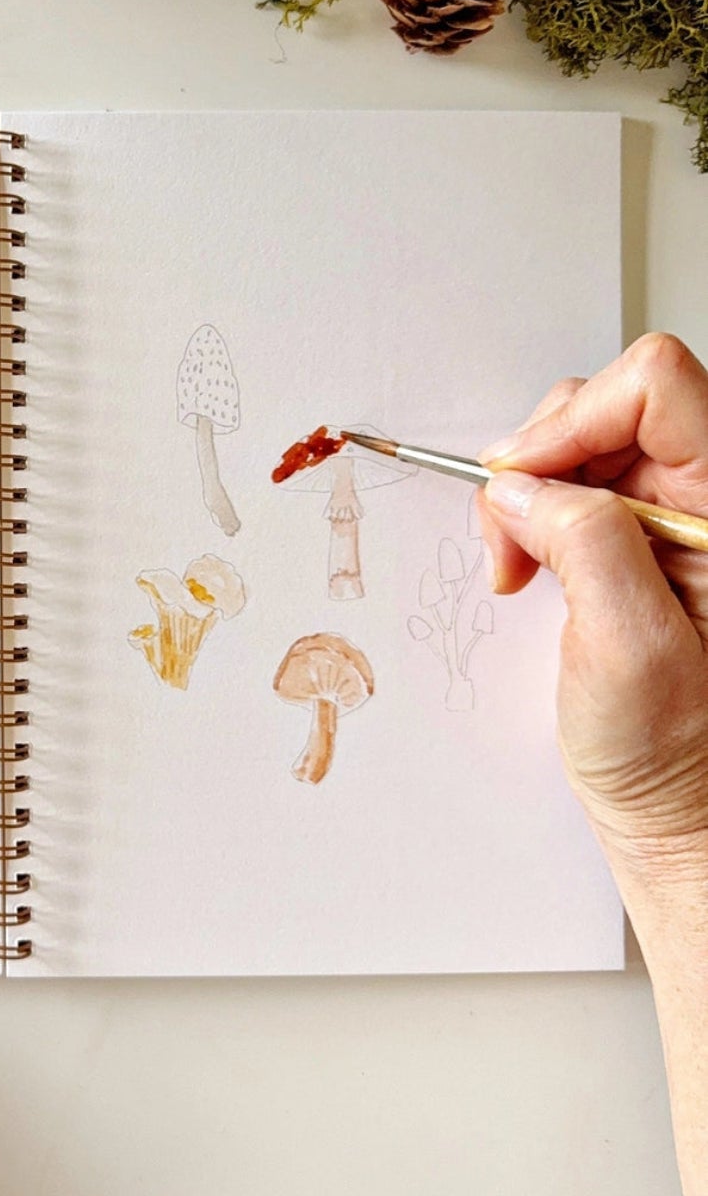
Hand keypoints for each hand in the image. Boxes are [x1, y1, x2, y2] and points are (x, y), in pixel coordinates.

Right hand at [476, 333, 707, 877]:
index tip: (524, 480)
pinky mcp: (641, 533)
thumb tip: (521, 485)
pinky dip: (531, 513)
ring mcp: (678, 515)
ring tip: (520, 564)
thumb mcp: (627, 650)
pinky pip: (572, 481)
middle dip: (542, 460)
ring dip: (529, 492)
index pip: (658, 390)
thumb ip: (583, 546)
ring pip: (584, 438)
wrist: (681, 805)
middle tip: (514, 537)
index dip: (576, 419)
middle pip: (614, 404)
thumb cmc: (676, 751)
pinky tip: (530, 564)